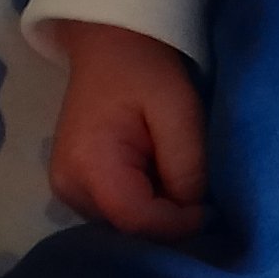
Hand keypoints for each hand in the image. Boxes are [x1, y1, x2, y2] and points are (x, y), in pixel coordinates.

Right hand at [50, 20, 208, 237]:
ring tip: (181, 184)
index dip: (178, 224)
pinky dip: (146, 206)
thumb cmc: (145, 70)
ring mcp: (67, 191)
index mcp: (88, 164)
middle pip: (129, 230)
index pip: (137, 220)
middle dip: (170, 222)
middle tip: (202, 198)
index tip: (211, 208)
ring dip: (159, 215)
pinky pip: (118, 213)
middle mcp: (68, 187)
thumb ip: (187, 165)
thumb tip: (194, 213)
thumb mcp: (178, 110)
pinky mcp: (76, 188)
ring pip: (125, 227)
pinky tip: (163, 183)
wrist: (111, 46)